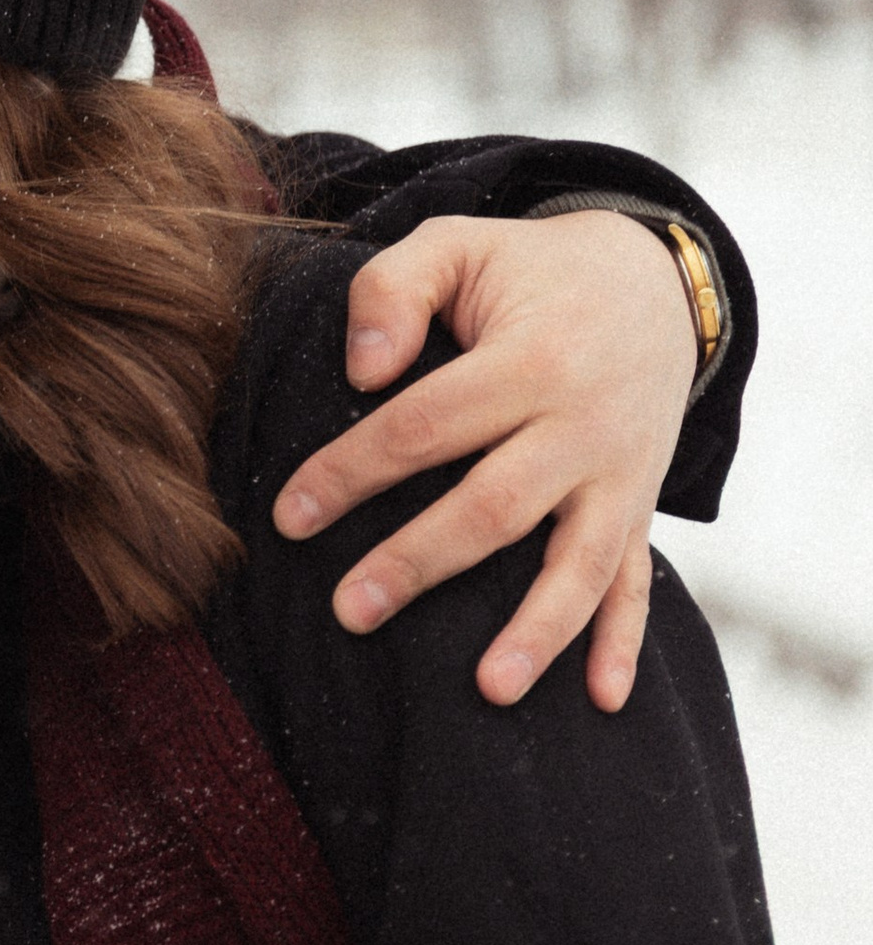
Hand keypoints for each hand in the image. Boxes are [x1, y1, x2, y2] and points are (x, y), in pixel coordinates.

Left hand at [273, 210, 698, 712]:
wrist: (655, 284)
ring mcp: (621, 474)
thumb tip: (361, 372)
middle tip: (349, 611)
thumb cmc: (528, 272)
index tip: (290, 517)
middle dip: (420, 562)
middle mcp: (582, 424)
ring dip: (537, 630)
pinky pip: (639, 581)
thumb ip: (394, 287)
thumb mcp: (458, 243)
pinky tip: (604, 701)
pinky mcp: (641, 504)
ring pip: (580, 561)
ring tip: (486, 689)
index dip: (353, 470)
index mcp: (530, 358)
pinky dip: (626, 642)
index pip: (426, 425)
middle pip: (495, 505)